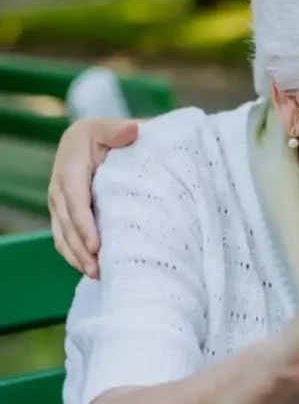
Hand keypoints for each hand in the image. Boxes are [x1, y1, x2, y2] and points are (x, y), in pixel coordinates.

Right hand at [48, 117, 138, 276]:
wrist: (94, 139)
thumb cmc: (108, 135)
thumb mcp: (111, 128)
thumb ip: (120, 130)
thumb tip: (133, 131)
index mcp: (71, 167)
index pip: (75, 199)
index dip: (83, 224)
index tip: (96, 245)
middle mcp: (59, 187)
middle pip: (66, 223)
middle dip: (80, 248)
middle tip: (97, 268)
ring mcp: (59, 202)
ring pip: (62, 234)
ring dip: (76, 256)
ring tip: (95, 274)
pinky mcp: (63, 213)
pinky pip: (63, 237)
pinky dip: (74, 254)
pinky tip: (90, 268)